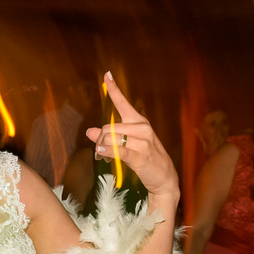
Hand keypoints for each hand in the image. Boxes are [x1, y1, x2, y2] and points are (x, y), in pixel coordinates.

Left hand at [85, 72, 178, 201]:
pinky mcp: (140, 155)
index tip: (106, 75)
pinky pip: (118, 150)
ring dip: (102, 149)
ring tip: (104, 157)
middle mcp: (142, 127)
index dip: (113, 89)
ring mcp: (142, 141)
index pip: (123, 103)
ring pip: (110, 138)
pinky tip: (100, 152)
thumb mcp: (128, 145)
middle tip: (100, 152)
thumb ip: (109, 137)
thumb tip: (89, 131)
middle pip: (108, 127)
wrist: (164, 178)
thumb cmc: (146, 160)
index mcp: (139, 121)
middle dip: (100, 140)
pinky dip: (107, 151)